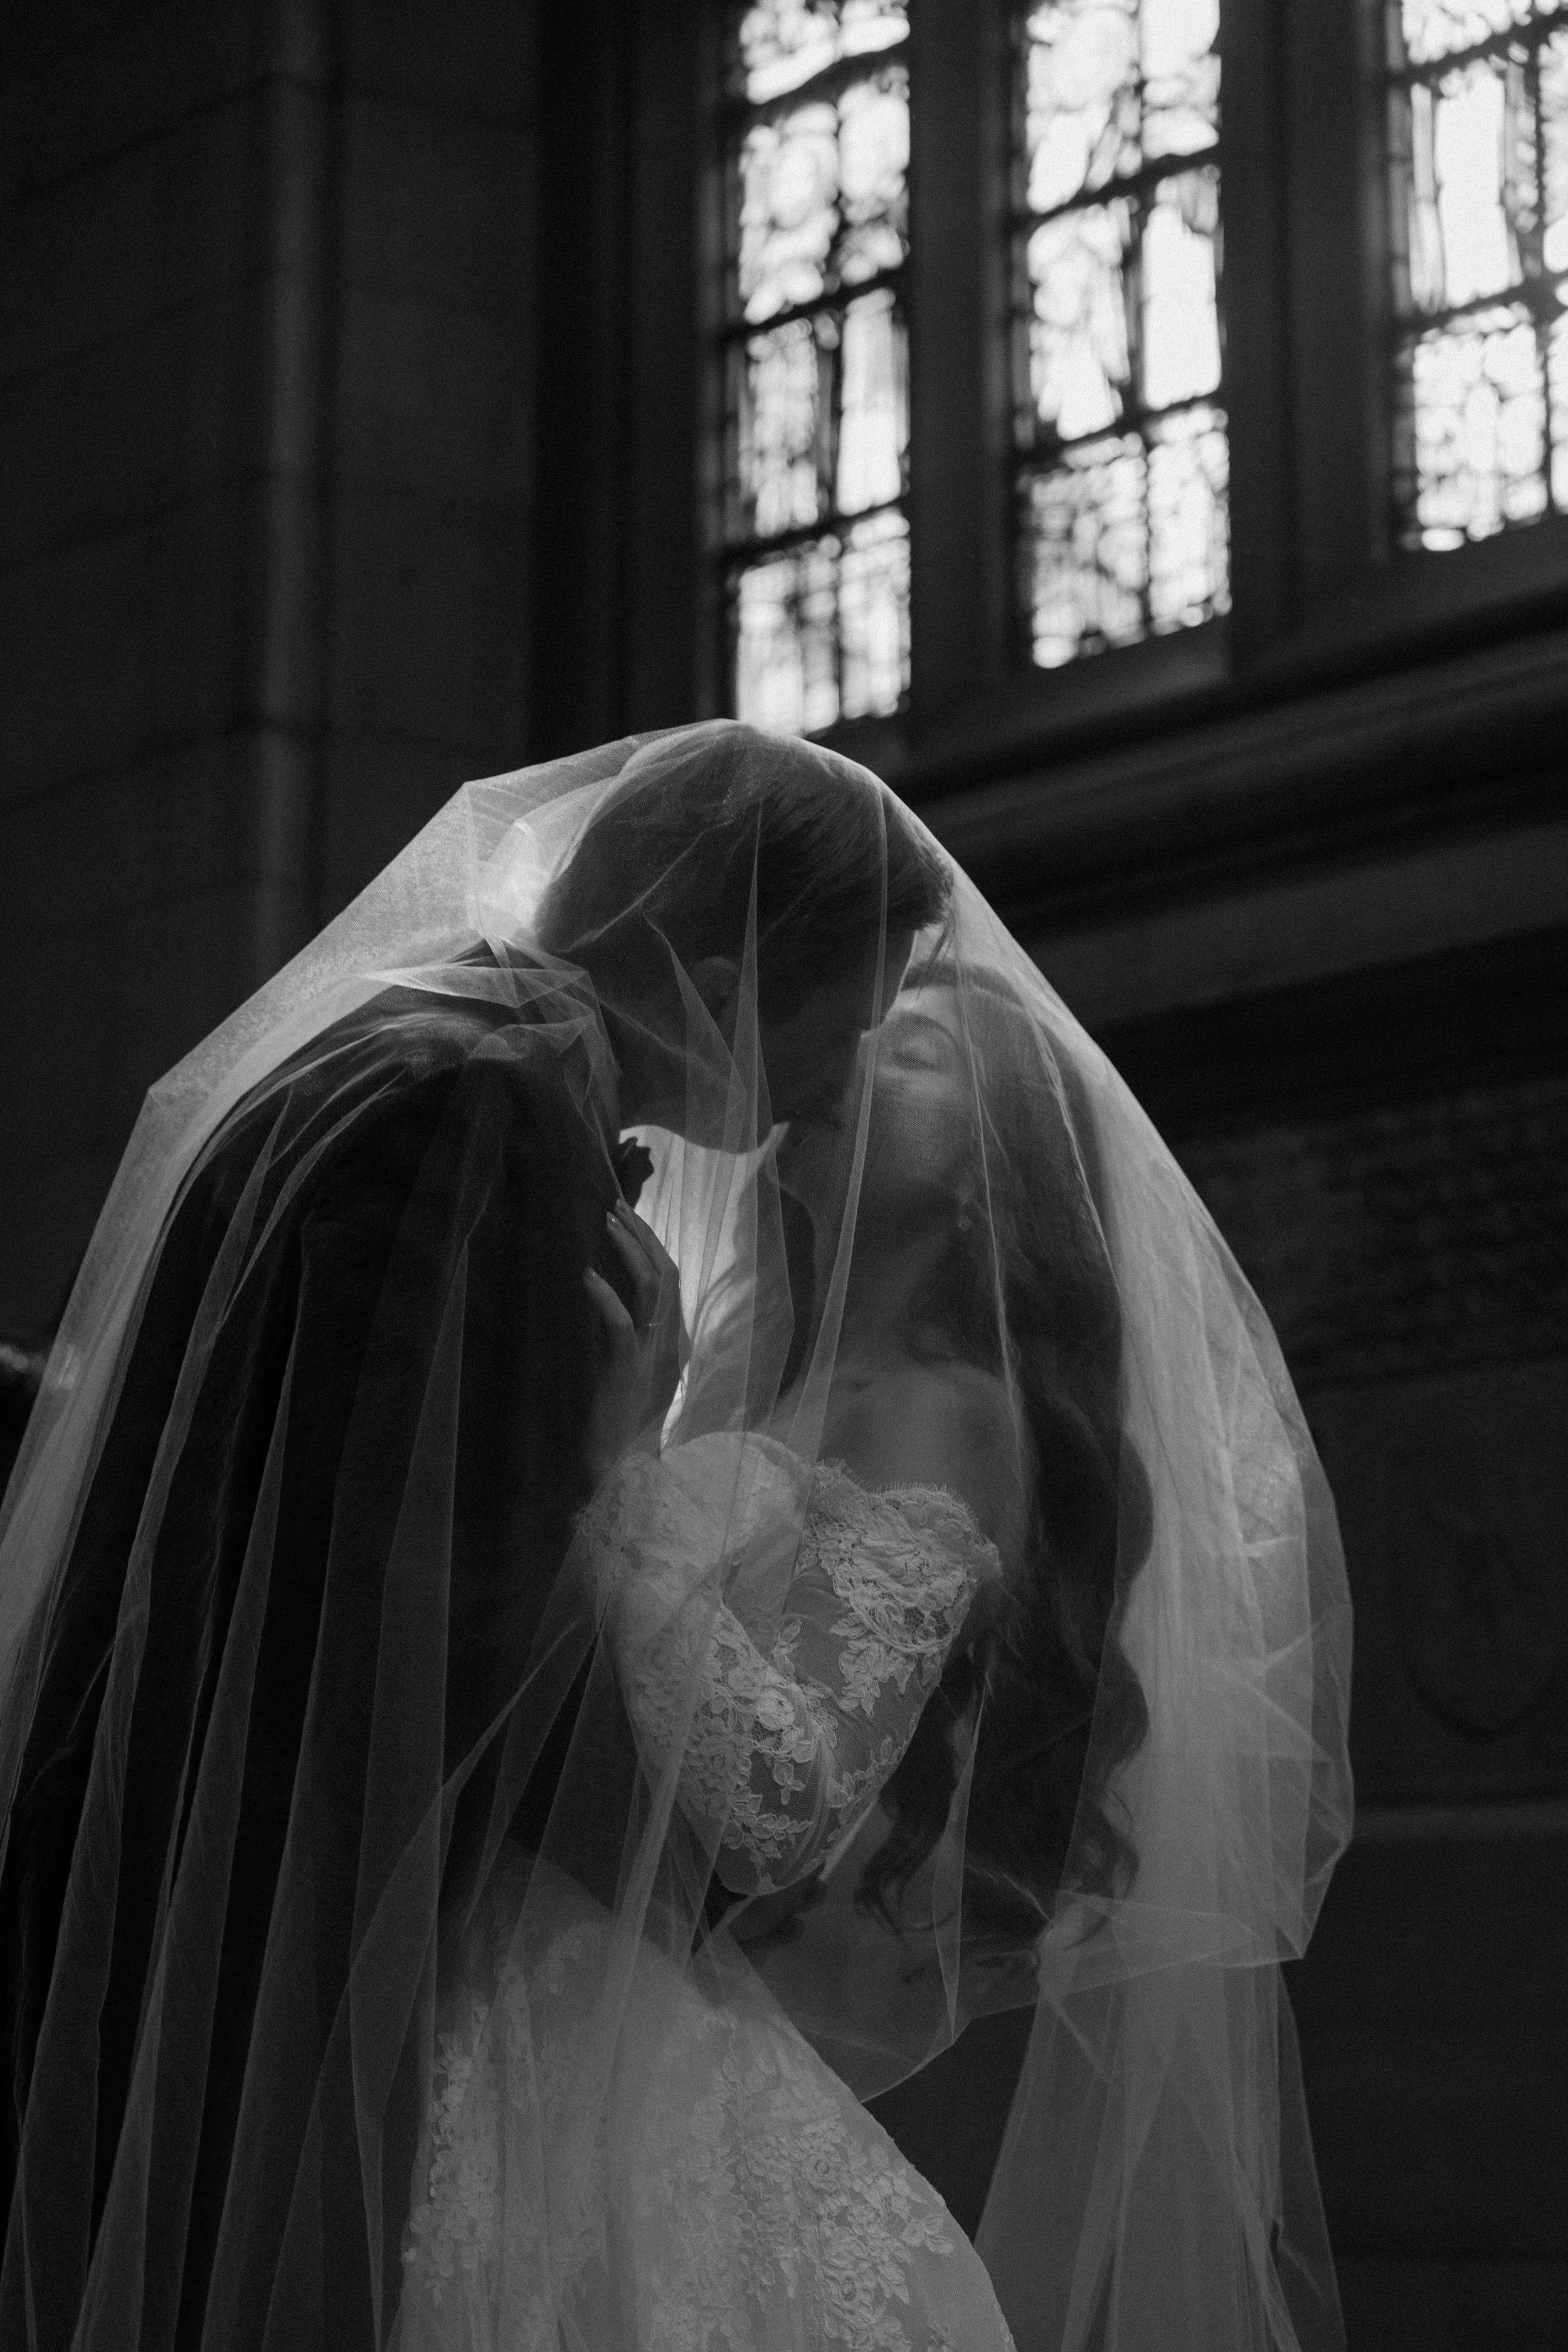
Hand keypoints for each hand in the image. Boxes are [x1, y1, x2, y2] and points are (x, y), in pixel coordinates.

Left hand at [583, 1201, 684, 1478]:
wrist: (616, 1470)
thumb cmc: (616, 1426)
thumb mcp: (629, 1373)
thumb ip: (630, 1338)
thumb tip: (616, 1302)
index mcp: (673, 1343)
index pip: (671, 1280)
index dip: (653, 1245)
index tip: (627, 1218)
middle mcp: (670, 1345)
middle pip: (667, 1274)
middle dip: (643, 1235)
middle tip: (616, 1207)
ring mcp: (653, 1356)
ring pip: (652, 1289)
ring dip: (629, 1252)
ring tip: (606, 1223)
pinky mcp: (630, 1371)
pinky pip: (623, 1324)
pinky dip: (606, 1297)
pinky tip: (586, 1277)